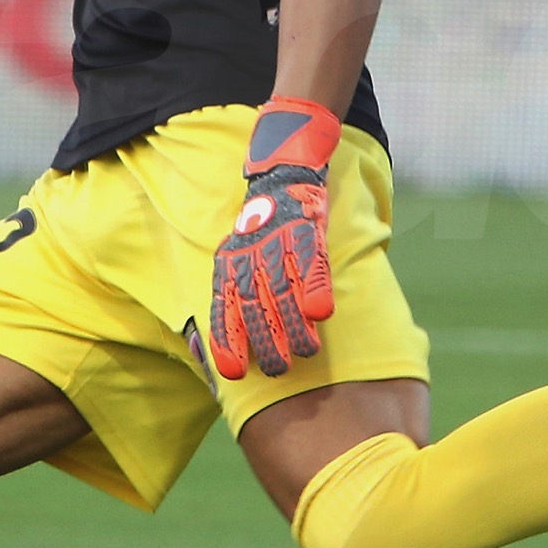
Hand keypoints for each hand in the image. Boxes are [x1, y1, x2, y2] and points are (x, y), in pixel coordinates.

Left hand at [207, 99, 339, 379]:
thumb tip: (223, 343)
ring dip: (295, 323)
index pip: (223, 307)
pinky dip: (316, 287)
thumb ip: (234, 295)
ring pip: (284, 288)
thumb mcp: (237, 258)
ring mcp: (278, 241)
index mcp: (229, 263)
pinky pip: (312, 262)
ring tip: (306, 352)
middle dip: (266, 340)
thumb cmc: (260, 230)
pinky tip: (323, 313)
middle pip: (254, 303)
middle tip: (279, 370)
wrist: (282, 174)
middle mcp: (249, 253)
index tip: (234, 373)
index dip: (228, 341)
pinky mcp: (307, 229)